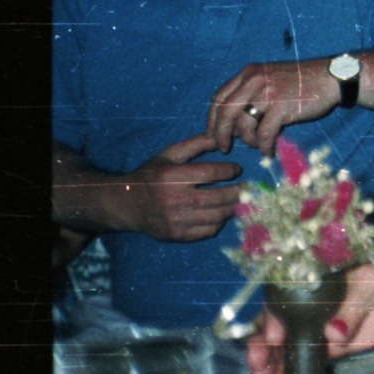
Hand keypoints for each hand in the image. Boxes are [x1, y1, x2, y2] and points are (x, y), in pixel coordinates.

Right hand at [118, 133, 242, 240]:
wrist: (126, 204)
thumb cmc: (151, 175)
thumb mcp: (169, 154)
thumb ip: (195, 144)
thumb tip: (220, 138)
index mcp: (171, 176)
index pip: (210, 173)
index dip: (228, 170)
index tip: (237, 169)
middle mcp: (173, 199)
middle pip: (216, 197)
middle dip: (237, 192)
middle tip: (247, 187)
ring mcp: (175, 220)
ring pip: (215, 216)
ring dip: (232, 207)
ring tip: (239, 200)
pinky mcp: (176, 235)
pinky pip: (206, 231)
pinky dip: (219, 222)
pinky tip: (221, 214)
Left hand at [208, 59, 338, 154]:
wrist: (331, 77)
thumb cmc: (302, 81)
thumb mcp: (270, 78)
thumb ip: (251, 93)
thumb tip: (234, 121)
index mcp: (248, 73)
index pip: (219, 97)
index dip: (212, 119)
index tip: (213, 134)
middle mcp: (253, 81)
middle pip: (225, 113)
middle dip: (221, 134)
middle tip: (224, 148)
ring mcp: (267, 94)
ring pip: (243, 125)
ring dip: (248, 140)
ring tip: (258, 144)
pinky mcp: (281, 108)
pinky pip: (264, 134)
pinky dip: (264, 146)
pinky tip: (268, 151)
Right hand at [247, 238, 373, 373]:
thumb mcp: (373, 278)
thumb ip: (352, 306)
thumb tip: (333, 334)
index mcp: (317, 274)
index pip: (285, 295)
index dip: (272, 316)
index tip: (269, 336)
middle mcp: (313, 298)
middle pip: (280, 321)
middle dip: (263, 343)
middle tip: (258, 364)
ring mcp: (323, 322)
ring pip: (288, 342)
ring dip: (272, 361)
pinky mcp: (336, 343)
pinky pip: (307, 356)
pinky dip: (290, 368)